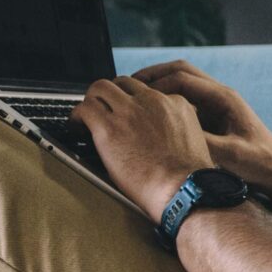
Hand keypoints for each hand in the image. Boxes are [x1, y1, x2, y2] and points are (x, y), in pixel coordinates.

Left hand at [70, 77, 214, 221]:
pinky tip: (77, 127)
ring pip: (101, 88)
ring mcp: (131, 111)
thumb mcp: (194, 142)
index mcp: (176, 104)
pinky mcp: (109, 127)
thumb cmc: (188, 177)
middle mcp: (153, 101)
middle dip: (111, 95)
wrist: (184, 188)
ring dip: (93, 100)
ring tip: (86, 117)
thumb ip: (176, 131)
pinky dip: (77, 116)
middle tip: (103, 111)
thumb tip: (160, 139)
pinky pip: (85, 108)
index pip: (148, 92)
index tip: (128, 116)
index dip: (134, 104)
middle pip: (124, 83)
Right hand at [131, 60, 271, 185]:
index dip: (156, 84)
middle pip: (180, 72)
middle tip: (126, 86)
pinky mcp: (211, 118)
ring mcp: (215, 105)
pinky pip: (183, 101)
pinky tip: (148, 116)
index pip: (183, 78)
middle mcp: (219, 96)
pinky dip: (164, 102)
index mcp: (224, 98)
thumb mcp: (230, 156)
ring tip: (131, 97)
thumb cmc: (260, 163)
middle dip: (152, 76)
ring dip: (157, 86)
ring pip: (181, 84)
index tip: (135, 96)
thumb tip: (173, 135)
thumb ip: (203, 143)